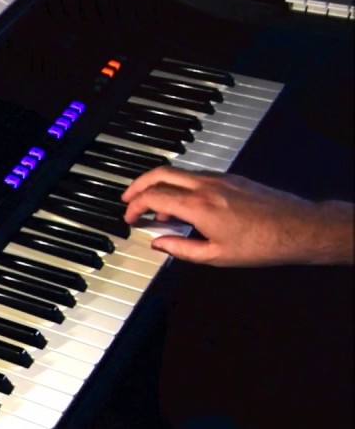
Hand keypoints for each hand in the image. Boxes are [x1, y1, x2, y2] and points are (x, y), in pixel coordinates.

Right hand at [121, 166, 353, 266]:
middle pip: (160, 173)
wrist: (300, 228)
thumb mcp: (215, 256)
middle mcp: (207, 186)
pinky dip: (181, 187)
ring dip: (160, 186)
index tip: (129, 217)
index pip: (154, 196)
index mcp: (198, 206)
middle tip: (128, 199)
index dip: (135, 206)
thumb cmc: (262, 244)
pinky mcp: (232, 178)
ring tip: (155, 208)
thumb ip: (180, 248)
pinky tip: (184, 205)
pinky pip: (196, 176)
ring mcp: (221, 178)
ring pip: (178, 173)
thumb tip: (158, 244)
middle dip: (138, 185)